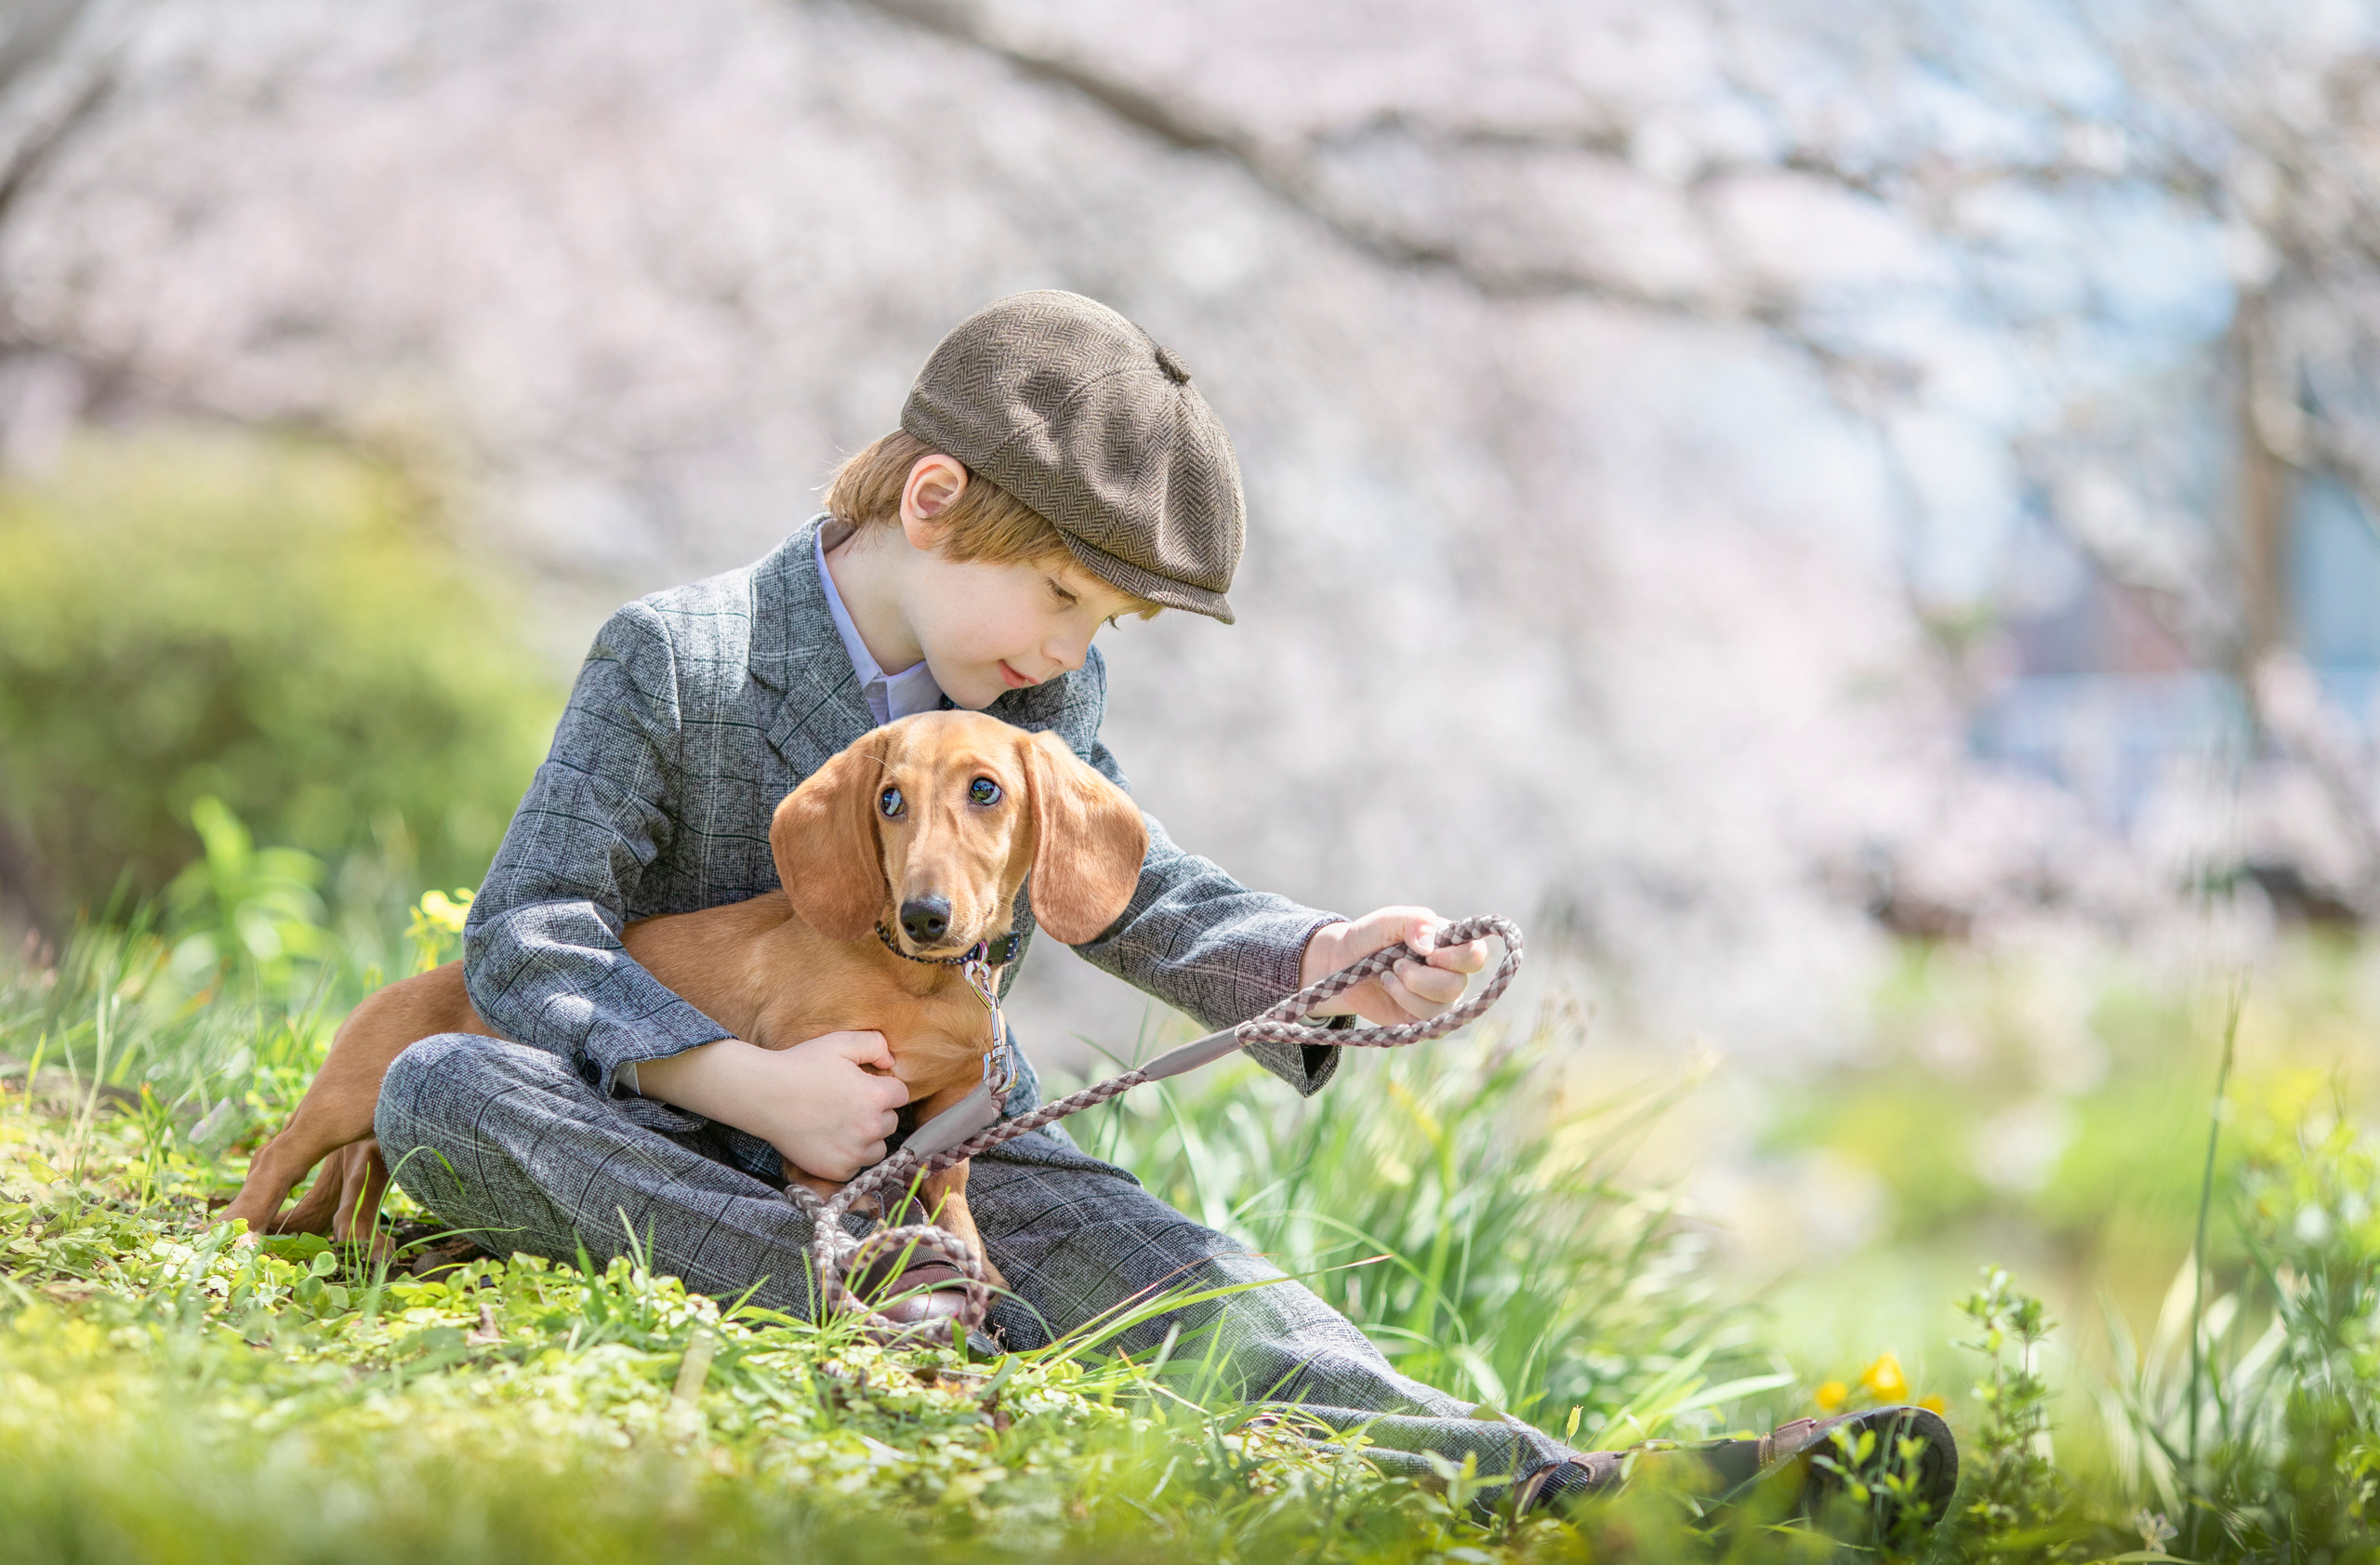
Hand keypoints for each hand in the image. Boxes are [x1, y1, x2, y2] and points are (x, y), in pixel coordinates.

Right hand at [633, 1030, 910, 1180]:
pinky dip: (848, 1157)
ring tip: (840, 1123)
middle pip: (891, 1122)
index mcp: (876, 1096)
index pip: (900, 1094)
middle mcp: (870, 1128)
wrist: (763, 1095)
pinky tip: (829, 1140)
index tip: (864, 1086)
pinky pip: (856, 1167)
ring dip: (867, 1138)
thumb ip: (874, 1044)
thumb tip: (891, 1060)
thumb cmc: (800, 1065)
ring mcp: (854, 1153)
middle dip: (876, 1112)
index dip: (883, 1087)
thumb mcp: (839, 1043)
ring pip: (878, 1147)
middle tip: (848, 1104)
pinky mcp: (837, 1171)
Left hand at [1298, 906, 1488, 1025]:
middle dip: (1421, 978)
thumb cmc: (1369, 938)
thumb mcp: (1387, 921)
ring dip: (1408, 992)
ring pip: (1442, 1007)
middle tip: (1396, 964)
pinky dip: (1404, 1006)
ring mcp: (1439, 998)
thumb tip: (1430, 946)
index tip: (1428, 954)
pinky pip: (1427, 1023)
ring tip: (1387, 976)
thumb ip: (1412, 922)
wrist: (1341, 965)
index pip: (1476, 954)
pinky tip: (1390, 990)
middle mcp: (1451, 972)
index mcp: (1449, 944)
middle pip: (1458, 985)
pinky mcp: (1423, 1018)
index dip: (1457, 958)